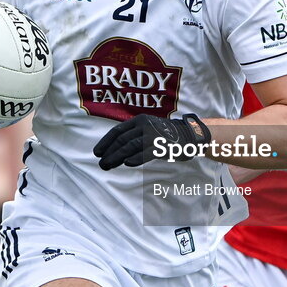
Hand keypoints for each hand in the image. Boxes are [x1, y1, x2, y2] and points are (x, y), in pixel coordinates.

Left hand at [93, 114, 210, 169]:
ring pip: (130, 146)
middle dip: (109, 152)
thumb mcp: (147, 128)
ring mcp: (153, 135)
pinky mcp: (161, 145)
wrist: (189, 135)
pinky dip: (135, 158)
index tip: (97, 152)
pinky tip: (127, 163)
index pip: (118, 131)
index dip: (105, 142)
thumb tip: (115, 148)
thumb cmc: (165, 134)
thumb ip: (133, 135)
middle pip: (122, 140)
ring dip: (117, 157)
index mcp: (139, 120)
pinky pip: (145, 152)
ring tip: (108, 165)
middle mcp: (144, 125)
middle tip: (101, 163)